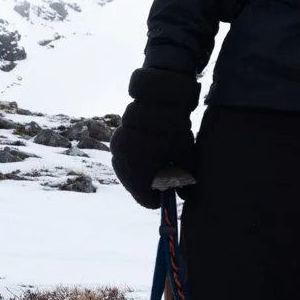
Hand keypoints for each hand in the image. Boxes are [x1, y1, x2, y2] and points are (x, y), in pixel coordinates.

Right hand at [109, 69, 200, 209]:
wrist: (159, 99)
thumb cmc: (174, 129)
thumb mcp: (185, 156)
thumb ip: (184, 178)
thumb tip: (183, 195)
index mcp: (138, 169)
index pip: (145, 198)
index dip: (158, 201)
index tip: (167, 198)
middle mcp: (122, 162)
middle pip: (135, 187)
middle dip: (149, 189)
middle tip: (164, 185)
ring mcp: (116, 151)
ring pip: (128, 174)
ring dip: (141, 176)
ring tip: (158, 169)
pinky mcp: (115, 142)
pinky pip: (124, 161)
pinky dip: (135, 164)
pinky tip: (149, 158)